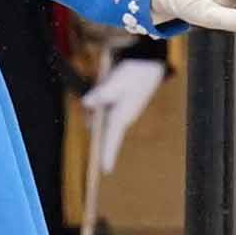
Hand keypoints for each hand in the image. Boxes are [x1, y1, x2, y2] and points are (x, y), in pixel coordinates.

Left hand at [78, 56, 166, 175]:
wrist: (149, 64)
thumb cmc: (134, 73)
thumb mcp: (116, 81)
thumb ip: (101, 93)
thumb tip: (86, 103)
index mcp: (122, 115)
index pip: (111, 138)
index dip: (108, 154)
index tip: (106, 170)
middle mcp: (122, 117)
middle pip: (101, 130)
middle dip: (94, 126)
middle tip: (100, 111)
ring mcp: (122, 112)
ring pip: (101, 119)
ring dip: (95, 112)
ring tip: (104, 90)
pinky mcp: (121, 106)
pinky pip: (105, 112)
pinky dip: (99, 106)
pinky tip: (102, 92)